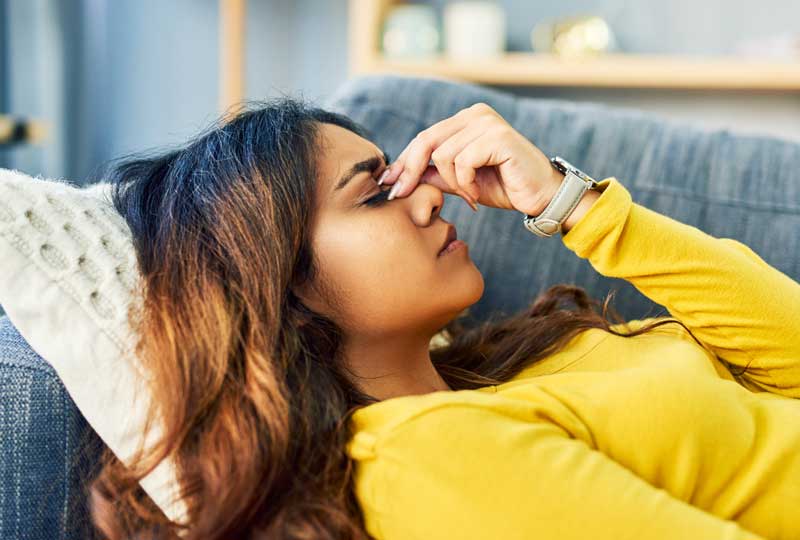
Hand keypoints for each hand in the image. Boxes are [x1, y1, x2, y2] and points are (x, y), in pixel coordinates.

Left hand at [379, 103, 564, 214]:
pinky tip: (477, 195)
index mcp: (466, 120)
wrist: (542, 197)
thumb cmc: (505, 188)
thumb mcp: (461, 182)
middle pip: (426, 141)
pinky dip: (465, 183)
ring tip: (469, 196)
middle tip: (402, 195)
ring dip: (452, 183)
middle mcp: (475, 114)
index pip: (424, 138)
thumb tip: (400, 177)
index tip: (388, 184)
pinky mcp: (498, 136)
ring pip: (443, 155)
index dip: (403, 162)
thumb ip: (435, 175)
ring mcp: (487, 122)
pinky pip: (462, 162)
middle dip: (411, 171)